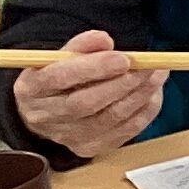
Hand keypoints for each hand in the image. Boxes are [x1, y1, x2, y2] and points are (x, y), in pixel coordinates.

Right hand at [10, 29, 166, 160]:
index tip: (124, 58)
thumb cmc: (60, 76)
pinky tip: (153, 94)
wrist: (49, 109)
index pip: (60, 78)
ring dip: (139, 95)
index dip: (94, 67)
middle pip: (85, 103)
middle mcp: (44, 116)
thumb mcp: (62, 55)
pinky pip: (123, 133)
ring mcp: (66, 137)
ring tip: (157, 75)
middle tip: (148, 67)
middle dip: (122, 83)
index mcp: (31, 87)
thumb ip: (82, 45)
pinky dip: (144, 112)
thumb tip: (104, 41)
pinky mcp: (88, 148)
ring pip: (109, 119)